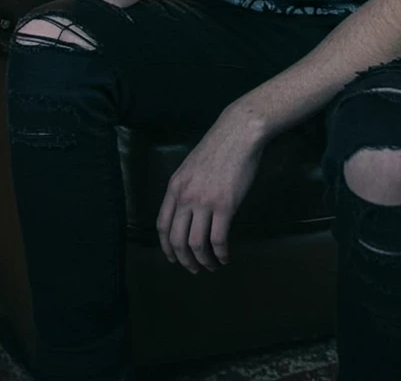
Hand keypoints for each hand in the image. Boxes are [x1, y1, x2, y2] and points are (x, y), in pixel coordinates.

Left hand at [156, 107, 266, 273]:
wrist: (238, 132)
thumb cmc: (218, 147)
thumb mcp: (191, 166)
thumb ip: (186, 189)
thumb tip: (187, 213)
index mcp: (175, 186)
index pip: (163, 225)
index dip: (167, 247)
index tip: (174, 257)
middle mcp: (185, 196)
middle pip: (177, 240)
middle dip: (184, 260)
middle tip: (194, 268)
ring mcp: (205, 201)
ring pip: (196, 244)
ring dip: (203, 261)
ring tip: (211, 266)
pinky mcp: (225, 205)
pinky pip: (218, 239)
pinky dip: (221, 254)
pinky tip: (225, 257)